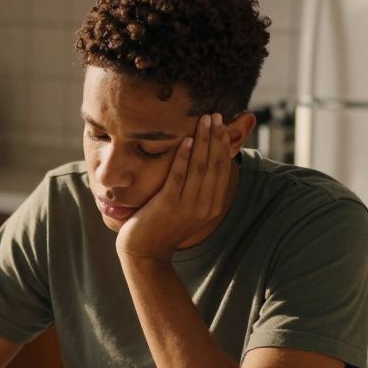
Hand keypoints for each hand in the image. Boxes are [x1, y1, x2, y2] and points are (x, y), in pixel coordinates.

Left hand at [115, 113, 235, 260]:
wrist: (145, 252)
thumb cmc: (164, 227)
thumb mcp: (188, 209)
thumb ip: (198, 189)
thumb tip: (203, 162)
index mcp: (212, 206)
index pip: (222, 169)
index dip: (223, 144)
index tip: (221, 124)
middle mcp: (204, 206)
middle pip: (214, 164)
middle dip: (215, 137)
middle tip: (215, 115)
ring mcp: (186, 207)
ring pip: (199, 167)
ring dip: (203, 141)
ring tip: (203, 120)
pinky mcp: (167, 205)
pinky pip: (178, 176)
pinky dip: (183, 157)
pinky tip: (185, 140)